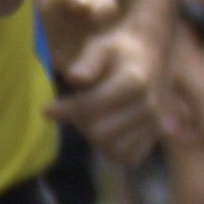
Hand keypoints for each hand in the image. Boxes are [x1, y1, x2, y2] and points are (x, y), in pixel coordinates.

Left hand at [45, 0, 164, 160]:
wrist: (151, 53)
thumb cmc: (119, 49)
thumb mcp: (101, 46)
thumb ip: (88, 62)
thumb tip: (74, 78)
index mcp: (135, 82)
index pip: (92, 107)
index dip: (65, 110)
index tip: (46, 110)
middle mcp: (148, 106)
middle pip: (100, 133)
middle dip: (80, 123)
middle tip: (73, 110)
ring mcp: (155, 123)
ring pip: (113, 150)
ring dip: (94, 138)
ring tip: (90, 118)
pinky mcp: (157, 135)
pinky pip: (129, 157)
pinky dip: (112, 150)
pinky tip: (106, 131)